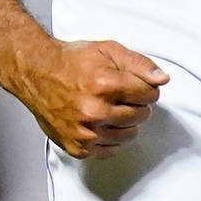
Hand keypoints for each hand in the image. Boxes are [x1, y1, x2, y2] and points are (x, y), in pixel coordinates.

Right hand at [13, 37, 169, 158]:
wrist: (37, 74)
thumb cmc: (72, 62)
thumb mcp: (108, 50)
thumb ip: (139, 64)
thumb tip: (162, 79)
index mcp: (106, 85)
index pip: (150, 94)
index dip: (146, 87)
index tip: (137, 85)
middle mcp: (95, 111)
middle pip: (141, 115)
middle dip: (137, 103)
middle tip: (121, 94)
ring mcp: (86, 132)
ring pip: (129, 134)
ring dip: (126, 122)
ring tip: (111, 107)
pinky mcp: (78, 147)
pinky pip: (110, 149)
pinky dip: (110, 137)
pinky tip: (101, 122)